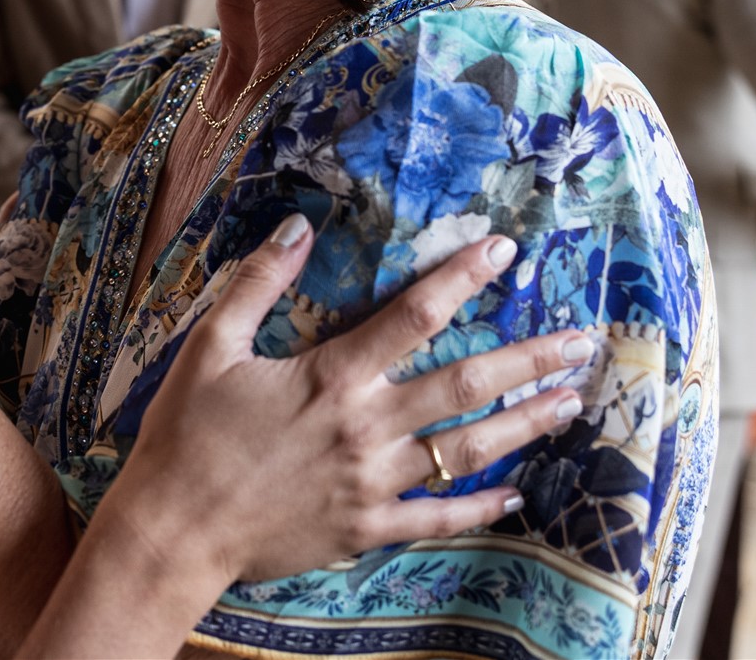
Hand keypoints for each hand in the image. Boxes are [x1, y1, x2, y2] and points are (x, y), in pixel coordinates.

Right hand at [109, 217, 586, 585]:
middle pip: (467, 384)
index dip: (463, 277)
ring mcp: (373, 483)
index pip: (415, 315)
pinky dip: (482, 507)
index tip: (506, 251)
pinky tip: (518, 494)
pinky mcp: (367, 529)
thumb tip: (298, 227)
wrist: (173, 529)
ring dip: (525, 424)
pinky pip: (439, 518)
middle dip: (530, 359)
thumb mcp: (210, 346)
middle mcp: (367, 427)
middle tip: (582, 341)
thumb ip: (257, 283)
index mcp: (333, 376)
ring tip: (571, 402)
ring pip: (468, 448)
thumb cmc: (184, 435)